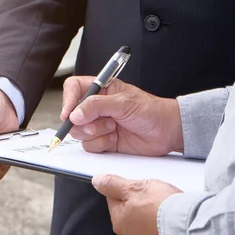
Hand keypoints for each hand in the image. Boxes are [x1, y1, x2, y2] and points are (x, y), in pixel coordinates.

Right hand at [61, 76, 182, 155]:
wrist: (167, 132)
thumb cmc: (151, 111)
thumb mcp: (124, 103)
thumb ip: (97, 106)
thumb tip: (75, 114)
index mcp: (101, 89)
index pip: (74, 88)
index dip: (68, 100)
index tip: (69, 114)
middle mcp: (97, 107)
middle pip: (72, 115)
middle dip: (84, 122)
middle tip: (102, 122)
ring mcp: (99, 124)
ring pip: (79, 132)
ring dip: (96, 134)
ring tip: (114, 129)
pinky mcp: (103, 140)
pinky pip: (89, 146)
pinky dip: (101, 144)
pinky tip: (115, 139)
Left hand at [92, 175, 181, 234]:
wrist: (187, 226)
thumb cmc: (160, 205)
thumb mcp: (133, 187)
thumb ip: (113, 184)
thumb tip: (96, 181)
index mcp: (119, 222)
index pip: (114, 200)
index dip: (126, 190)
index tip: (139, 187)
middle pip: (129, 214)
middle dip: (139, 204)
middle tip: (154, 196)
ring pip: (144, 225)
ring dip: (151, 217)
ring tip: (165, 207)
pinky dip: (162, 228)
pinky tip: (170, 221)